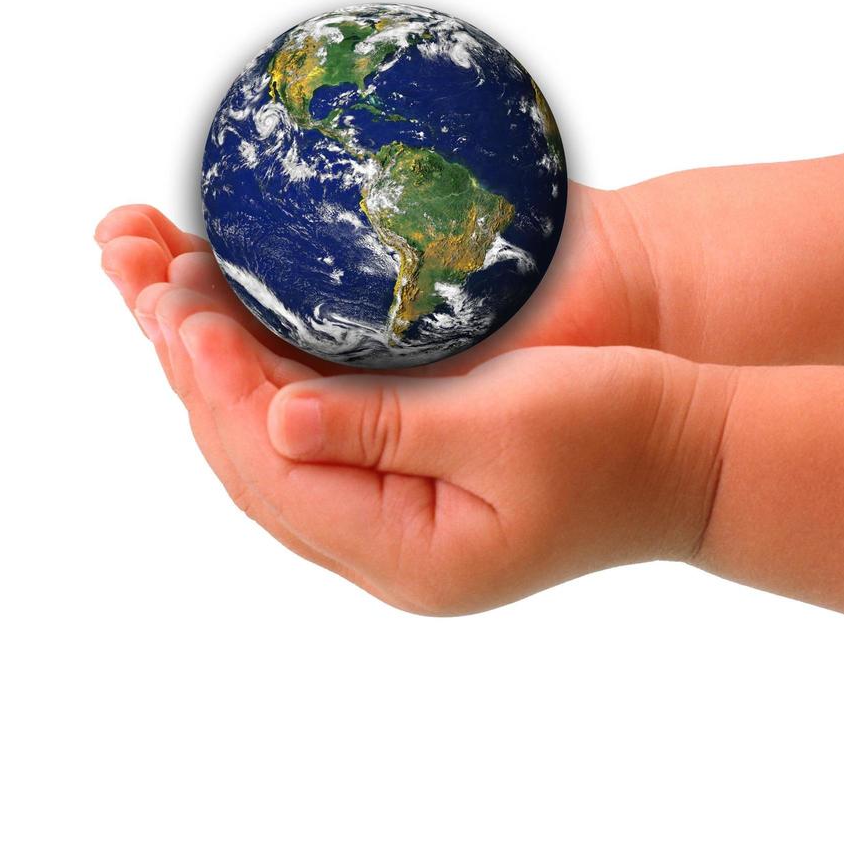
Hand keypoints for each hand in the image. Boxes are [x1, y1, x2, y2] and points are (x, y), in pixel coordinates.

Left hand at [96, 197, 732, 611]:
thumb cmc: (621, 434)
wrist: (696, 456)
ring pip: (278, 450)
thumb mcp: (505, 424)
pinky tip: (236, 329)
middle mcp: (390, 552)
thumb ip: (384, 425)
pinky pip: (316, 434)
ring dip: (222, 376)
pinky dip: (270, 379)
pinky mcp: (413, 482)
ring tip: (165, 298)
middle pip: (260, 467)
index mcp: (411, 555)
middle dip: (201, 377)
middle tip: (148, 288)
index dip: (221, 390)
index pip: (279, 474)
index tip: (180, 310)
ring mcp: (400, 520)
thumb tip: (272, 416)